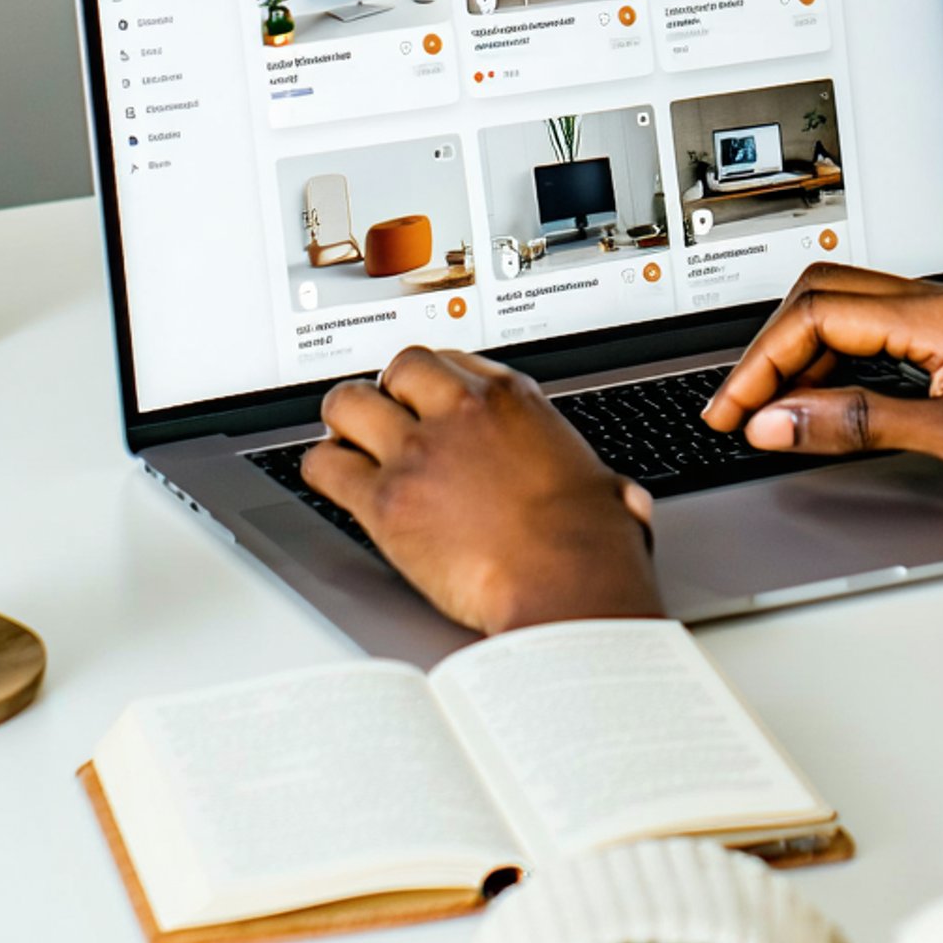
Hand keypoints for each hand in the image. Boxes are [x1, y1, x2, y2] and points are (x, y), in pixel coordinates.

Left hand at [300, 348, 662, 635]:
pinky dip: (323, 469)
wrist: (566, 583)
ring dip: (344, 420)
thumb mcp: (602, 485)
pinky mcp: (386, 501)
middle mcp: (460, 412)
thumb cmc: (591, 542)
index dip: (433, 381)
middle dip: (387, 391)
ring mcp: (418, 452)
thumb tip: (618, 500)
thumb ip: (593, 481)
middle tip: (383, 417)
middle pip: (398, 368)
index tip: (426, 397)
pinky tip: (331, 478)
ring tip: (346, 439)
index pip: (451, 360)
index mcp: (512, 399)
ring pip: (349, 403)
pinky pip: (327, 466)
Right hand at [703, 264, 942, 489]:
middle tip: (741, 406)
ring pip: (848, 308)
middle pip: (823, 295)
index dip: (763, 361)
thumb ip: (859, 424)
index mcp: (941, 312)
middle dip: (770, 349)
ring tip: (777, 412)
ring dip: (802, 353)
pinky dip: (839, 360)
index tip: (734, 408)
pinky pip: (878, 327)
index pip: (819, 314)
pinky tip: (831, 400)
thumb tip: (781, 421)